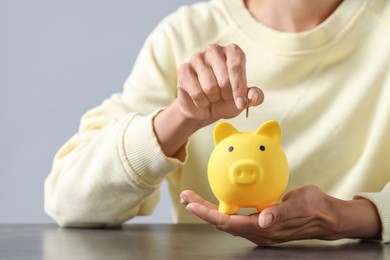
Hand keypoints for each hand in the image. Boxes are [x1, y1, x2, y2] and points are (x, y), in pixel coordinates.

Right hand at [177, 43, 263, 123]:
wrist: (202, 109)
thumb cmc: (225, 100)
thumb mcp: (243, 100)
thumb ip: (254, 97)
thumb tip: (254, 96)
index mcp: (232, 52)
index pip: (236, 67)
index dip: (239, 88)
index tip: (240, 103)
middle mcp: (214, 50)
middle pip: (224, 79)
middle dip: (225, 95)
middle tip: (222, 96)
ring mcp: (197, 58)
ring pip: (209, 87)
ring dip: (212, 98)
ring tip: (211, 96)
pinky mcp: (183, 69)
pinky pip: (196, 92)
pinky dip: (201, 102)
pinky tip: (200, 98)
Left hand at [180, 186, 380, 245]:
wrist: (326, 216)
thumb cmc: (314, 208)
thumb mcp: (300, 205)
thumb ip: (281, 212)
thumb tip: (263, 220)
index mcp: (264, 229)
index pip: (229, 223)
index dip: (208, 214)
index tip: (192, 204)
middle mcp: (257, 231)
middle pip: (222, 222)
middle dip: (202, 211)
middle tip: (185, 197)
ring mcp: (258, 228)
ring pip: (227, 220)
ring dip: (208, 210)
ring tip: (193, 198)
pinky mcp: (260, 223)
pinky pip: (235, 217)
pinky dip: (222, 208)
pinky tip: (216, 199)